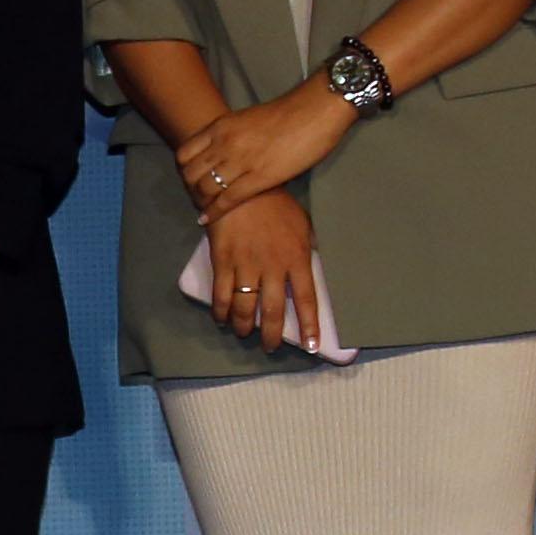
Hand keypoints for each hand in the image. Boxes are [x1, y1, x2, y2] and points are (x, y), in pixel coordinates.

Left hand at [172, 79, 355, 226]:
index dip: (184, 170)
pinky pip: (227, 200)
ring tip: (204, 209)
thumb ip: (231, 136)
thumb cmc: (288, 114)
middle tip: (197, 198)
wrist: (315, 110)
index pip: (184, 153)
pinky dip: (214, 212)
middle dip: (190, 188)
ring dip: (201, 202)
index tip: (191, 179)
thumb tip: (223, 153)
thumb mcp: (247, 119)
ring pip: (205, 188)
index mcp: (221, 126)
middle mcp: (225, 143)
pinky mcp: (259, 178)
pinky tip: (207, 219)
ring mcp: (241, 161)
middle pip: (190, 173)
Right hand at [203, 191, 328, 355]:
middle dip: (272, 335)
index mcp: (296, 258)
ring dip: (245, 326)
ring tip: (245, 334)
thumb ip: (308, 247)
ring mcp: (246, 266)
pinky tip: (222, 319)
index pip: (306, 299)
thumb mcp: (303, 223)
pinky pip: (221, 295)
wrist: (240, 187)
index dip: (309, 325)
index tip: (311, 346)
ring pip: (245, 308)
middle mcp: (272, 267)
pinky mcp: (223, 262)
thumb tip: (315, 263)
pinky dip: (221, 311)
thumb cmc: (276, 204)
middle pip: (273, 311)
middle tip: (271, 347)